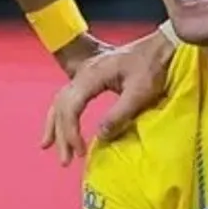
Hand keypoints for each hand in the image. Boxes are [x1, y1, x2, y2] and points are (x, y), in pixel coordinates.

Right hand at [39, 28, 176, 164]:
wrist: (159, 47)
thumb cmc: (152, 67)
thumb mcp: (140, 92)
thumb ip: (120, 114)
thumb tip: (100, 136)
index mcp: (92, 75)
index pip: (72, 106)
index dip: (72, 131)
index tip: (80, 151)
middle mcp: (83, 74)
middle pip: (62, 106)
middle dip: (62, 134)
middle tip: (66, 161)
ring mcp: (84, 74)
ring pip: (61, 102)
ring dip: (56, 126)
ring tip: (48, 147)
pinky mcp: (89, 78)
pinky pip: (68, 98)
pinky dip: (61, 115)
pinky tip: (59, 128)